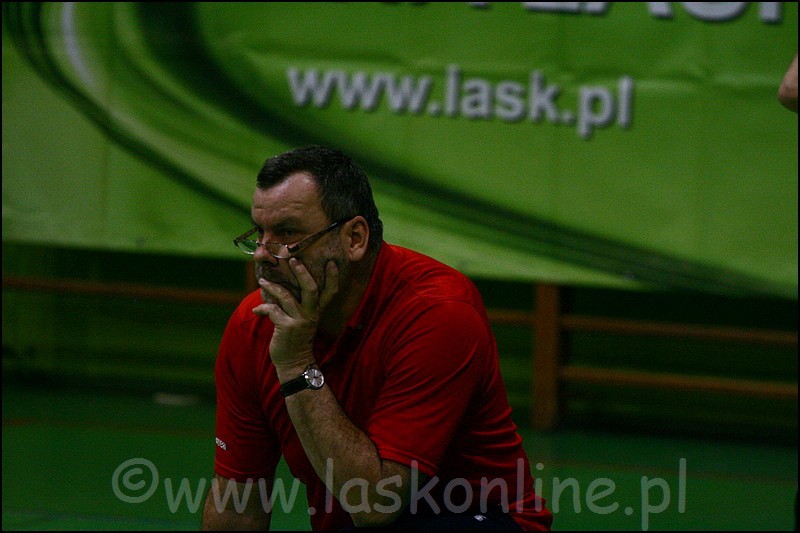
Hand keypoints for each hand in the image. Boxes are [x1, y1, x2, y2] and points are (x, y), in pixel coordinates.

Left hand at [252, 258, 338, 380]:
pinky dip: (262, 308)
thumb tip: (277, 287)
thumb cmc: (296, 340)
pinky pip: (272, 310)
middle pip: (310, 288)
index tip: (331, 262)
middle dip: (301, 272)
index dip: (333, 277)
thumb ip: (295, 306)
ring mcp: (299, 321)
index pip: (330, 292)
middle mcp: (311, 314)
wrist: (295, 363)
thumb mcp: (302, 321)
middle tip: (293, 259)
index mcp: (317, 311)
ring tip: (262, 281)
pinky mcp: (286, 327)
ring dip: (272, 287)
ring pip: (287, 296)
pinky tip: (256, 310)